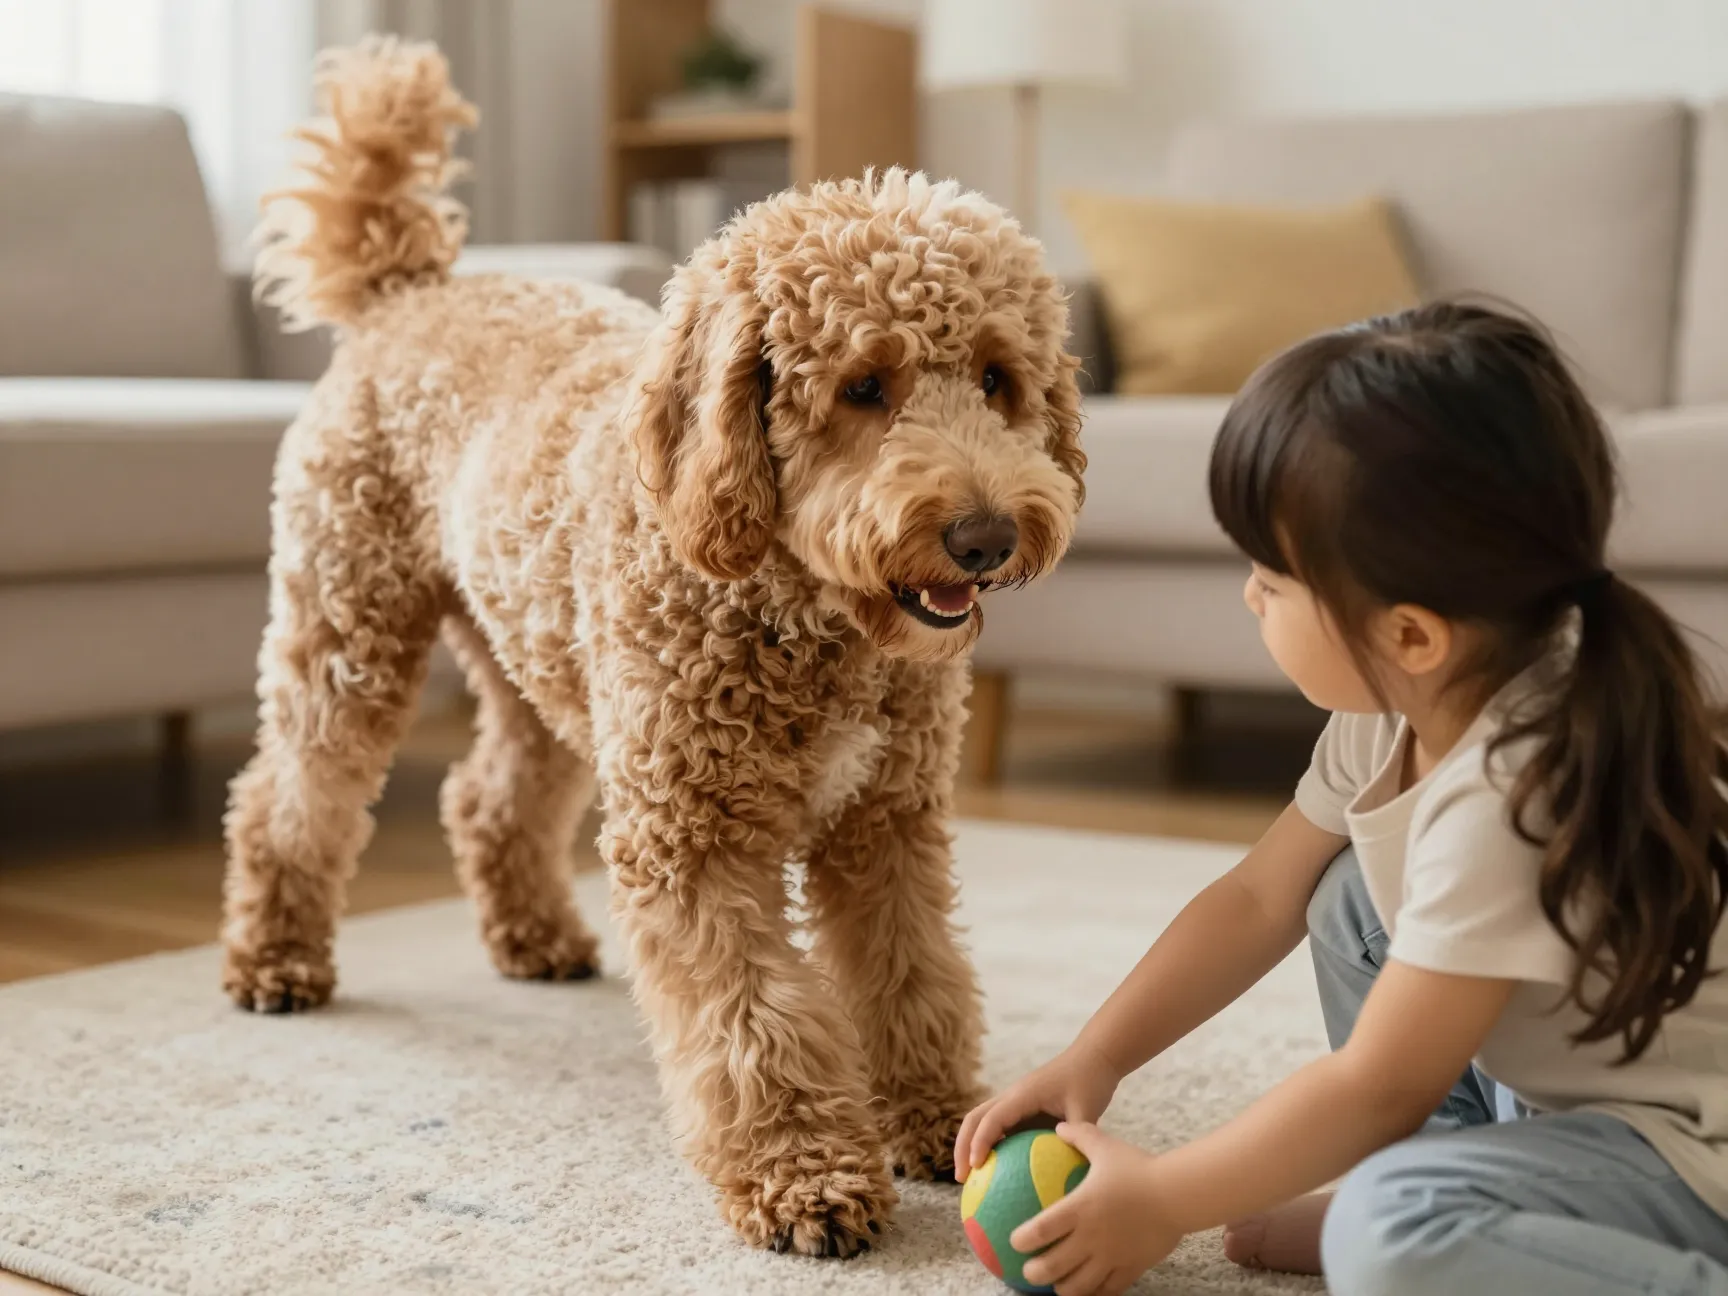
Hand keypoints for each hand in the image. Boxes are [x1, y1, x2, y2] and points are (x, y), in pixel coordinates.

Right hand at [955, 1040, 1121, 1180]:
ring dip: (971, 1145)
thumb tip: (1070, 1173)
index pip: (993, 1118)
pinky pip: (1000, 1126)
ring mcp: (1015, 1099)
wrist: (1094, 1057)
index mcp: (1023, 1094)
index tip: (975, 1167)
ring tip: (972, 1180)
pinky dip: (991, 1145)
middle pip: (974, 1118)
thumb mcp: (1087, 1111)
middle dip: (963, 1146)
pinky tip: (999, 1173)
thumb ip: (1077, 1138)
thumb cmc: (1091, 1080)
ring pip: (982, 1120)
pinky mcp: (1022, 1106)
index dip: (980, 1142)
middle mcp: (1012, 1095)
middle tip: (961, 1178)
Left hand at [1014, 1122, 1179, 1295]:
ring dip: (1064, 1288)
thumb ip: (1080, 1136)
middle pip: (1054, 1265)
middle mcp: (1092, 1237)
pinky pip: (1109, 1289)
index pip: (1042, 1229)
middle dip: (1035, 1273)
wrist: (1178, 1193)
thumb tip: (1058, 1126)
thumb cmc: (1140, 1167)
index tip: (1012, 1242)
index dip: (1022, 1240)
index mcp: (1081, 1208)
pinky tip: (1091, 1289)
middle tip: (1028, 1271)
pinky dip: (1096, 1292)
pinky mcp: (1131, 1267)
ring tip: (1057, 1286)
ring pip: (1080, 1286)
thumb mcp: (1106, 1146)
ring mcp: (1112, 1256)